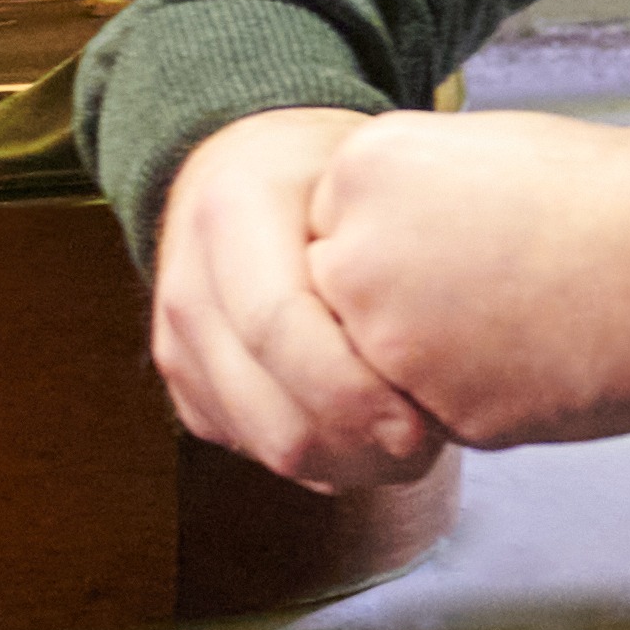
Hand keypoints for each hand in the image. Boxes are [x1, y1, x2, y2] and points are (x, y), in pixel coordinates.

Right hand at [152, 107, 454, 495]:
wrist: (241, 165)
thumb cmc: (326, 172)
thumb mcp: (367, 173)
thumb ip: (392, 241)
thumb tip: (454, 341)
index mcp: (230, 213)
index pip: (280, 328)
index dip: (351, 392)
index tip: (423, 425)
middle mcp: (188, 284)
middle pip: (271, 412)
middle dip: (358, 450)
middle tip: (432, 447)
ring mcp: (175, 342)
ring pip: (264, 446)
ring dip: (346, 464)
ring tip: (413, 446)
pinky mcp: (184, 383)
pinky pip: (254, 449)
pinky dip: (318, 459)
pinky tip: (368, 431)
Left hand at [298, 110, 629, 452]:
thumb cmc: (621, 200)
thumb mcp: (494, 157)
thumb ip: (423, 199)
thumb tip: (405, 241)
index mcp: (365, 168)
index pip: (339, 235)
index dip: (401, 258)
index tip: (459, 258)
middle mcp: (354, 252)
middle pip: (342, 309)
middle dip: (402, 319)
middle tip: (495, 298)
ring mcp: (389, 338)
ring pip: (385, 374)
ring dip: (442, 367)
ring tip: (529, 322)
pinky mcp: (436, 409)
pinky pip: (439, 419)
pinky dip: (486, 404)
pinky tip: (547, 362)